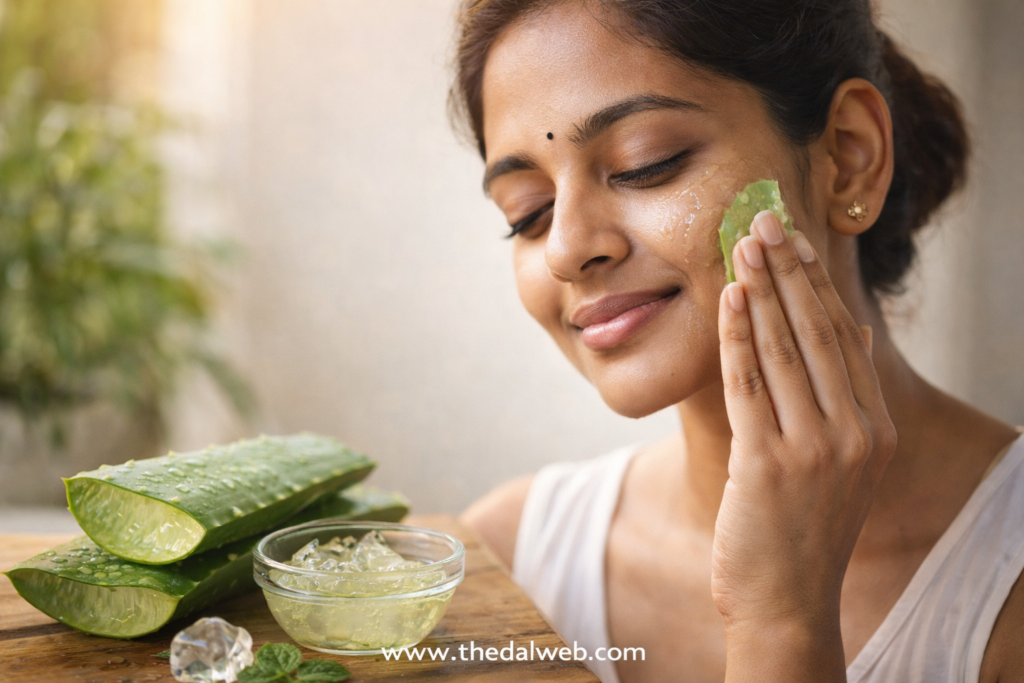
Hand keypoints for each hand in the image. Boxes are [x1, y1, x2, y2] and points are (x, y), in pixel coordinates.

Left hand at [711, 211, 896, 678]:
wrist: (786, 603)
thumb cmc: (801, 529)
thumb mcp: (838, 463)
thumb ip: (840, 399)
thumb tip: (841, 328)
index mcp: (872, 429)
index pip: (840, 337)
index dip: (813, 282)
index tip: (791, 238)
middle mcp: (854, 434)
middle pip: (815, 333)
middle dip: (787, 270)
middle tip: (763, 219)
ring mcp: (815, 450)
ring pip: (783, 351)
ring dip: (761, 290)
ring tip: (742, 242)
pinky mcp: (770, 465)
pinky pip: (750, 385)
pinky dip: (738, 337)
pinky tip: (730, 298)